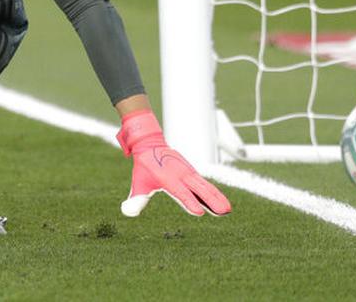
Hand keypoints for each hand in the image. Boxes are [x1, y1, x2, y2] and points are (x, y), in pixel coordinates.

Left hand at [116, 109, 230, 216]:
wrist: (151, 143)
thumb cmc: (145, 165)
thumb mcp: (139, 182)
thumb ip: (136, 198)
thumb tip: (128, 211)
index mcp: (167, 178)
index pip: (180, 193)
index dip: (189, 202)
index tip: (199, 213)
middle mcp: (181, 174)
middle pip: (199, 189)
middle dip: (211, 201)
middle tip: (224, 212)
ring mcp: (188, 172)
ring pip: (205, 186)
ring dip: (217, 197)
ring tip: (228, 209)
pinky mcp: (192, 172)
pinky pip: (204, 184)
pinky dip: (214, 192)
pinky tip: (221, 202)